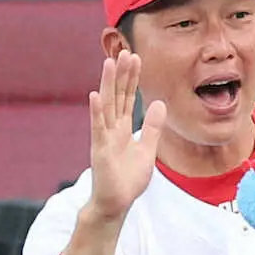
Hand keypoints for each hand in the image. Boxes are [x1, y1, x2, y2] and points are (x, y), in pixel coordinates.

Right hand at [86, 52, 165, 224]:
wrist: (117, 202)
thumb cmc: (128, 179)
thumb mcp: (147, 149)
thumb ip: (153, 127)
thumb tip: (159, 104)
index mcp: (123, 128)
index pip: (127, 98)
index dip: (132, 79)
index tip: (136, 58)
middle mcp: (112, 128)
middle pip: (117, 96)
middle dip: (121, 75)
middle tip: (126, 51)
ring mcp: (104, 137)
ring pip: (106, 106)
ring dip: (108, 84)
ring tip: (109, 63)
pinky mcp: (100, 149)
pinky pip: (98, 128)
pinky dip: (96, 112)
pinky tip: (95, 95)